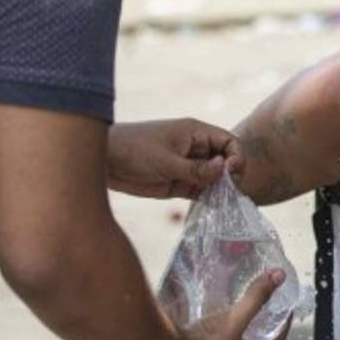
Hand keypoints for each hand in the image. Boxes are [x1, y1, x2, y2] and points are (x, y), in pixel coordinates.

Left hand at [108, 119, 245, 198]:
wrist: (103, 162)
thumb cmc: (133, 150)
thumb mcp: (166, 160)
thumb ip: (195, 168)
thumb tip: (224, 169)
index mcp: (196, 133)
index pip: (228, 142)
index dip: (236, 156)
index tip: (231, 172)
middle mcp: (196, 149)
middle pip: (225, 161)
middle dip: (230, 175)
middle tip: (228, 190)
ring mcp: (188, 167)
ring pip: (214, 178)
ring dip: (219, 189)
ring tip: (222, 201)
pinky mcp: (178, 183)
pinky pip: (200, 190)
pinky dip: (207, 198)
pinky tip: (212, 206)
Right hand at [171, 269, 292, 339]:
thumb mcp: (235, 320)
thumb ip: (256, 298)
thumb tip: (280, 275)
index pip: (277, 339)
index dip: (286, 322)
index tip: (288, 306)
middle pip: (256, 338)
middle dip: (262, 320)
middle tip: (266, 300)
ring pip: (234, 336)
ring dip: (240, 321)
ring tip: (241, 301)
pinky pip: (214, 332)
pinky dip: (219, 320)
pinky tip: (213, 308)